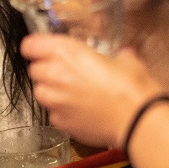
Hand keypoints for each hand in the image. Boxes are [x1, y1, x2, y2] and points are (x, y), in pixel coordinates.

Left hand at [22, 33, 159, 148]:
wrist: (138, 120)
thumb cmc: (132, 87)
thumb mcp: (127, 61)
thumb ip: (117, 56)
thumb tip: (122, 57)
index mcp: (67, 52)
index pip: (30, 45)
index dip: (36, 47)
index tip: (42, 49)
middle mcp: (55, 75)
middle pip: (34, 70)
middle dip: (45, 69)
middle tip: (64, 72)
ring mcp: (55, 101)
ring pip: (40, 92)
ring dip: (50, 91)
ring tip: (70, 92)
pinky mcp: (61, 122)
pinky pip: (53, 114)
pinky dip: (61, 112)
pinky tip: (79, 111)